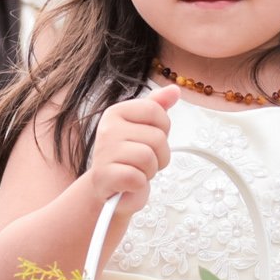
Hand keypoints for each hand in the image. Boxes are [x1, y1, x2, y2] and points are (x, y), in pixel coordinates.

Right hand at [86, 85, 179, 215]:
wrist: (108, 189)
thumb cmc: (129, 158)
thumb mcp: (144, 129)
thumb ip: (157, 107)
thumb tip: (175, 90)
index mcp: (117, 111)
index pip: (156, 111)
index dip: (163, 130)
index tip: (150, 140)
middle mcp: (108, 128)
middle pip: (157, 137)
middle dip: (159, 155)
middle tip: (143, 162)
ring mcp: (104, 151)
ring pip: (149, 158)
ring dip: (149, 171)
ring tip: (136, 171)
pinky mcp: (104, 176)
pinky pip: (138, 178)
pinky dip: (139, 185)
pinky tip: (129, 184)